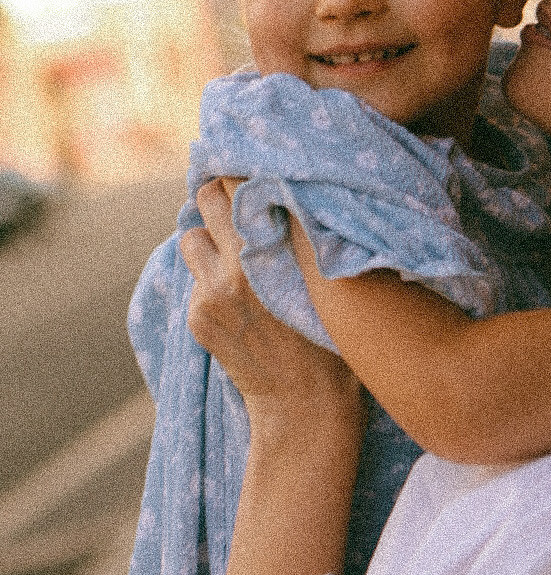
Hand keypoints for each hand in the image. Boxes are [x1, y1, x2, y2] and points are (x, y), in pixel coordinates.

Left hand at [181, 179, 364, 439]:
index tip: (254, 169)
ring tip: (239, 251)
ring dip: (210, 238)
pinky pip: (195, 277)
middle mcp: (232, 268)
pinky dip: (212, 276)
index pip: (235, 184)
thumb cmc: (334, 336)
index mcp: (269, 252)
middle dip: (220, 198)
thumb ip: (302, 231)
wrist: (305, 405)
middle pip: (204, 199)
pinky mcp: (196, 318)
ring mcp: (208, 295)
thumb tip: (286, 187)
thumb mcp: (328, 275)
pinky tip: (241, 293)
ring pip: (191, 238)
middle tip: (241, 203)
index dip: (243, 173)